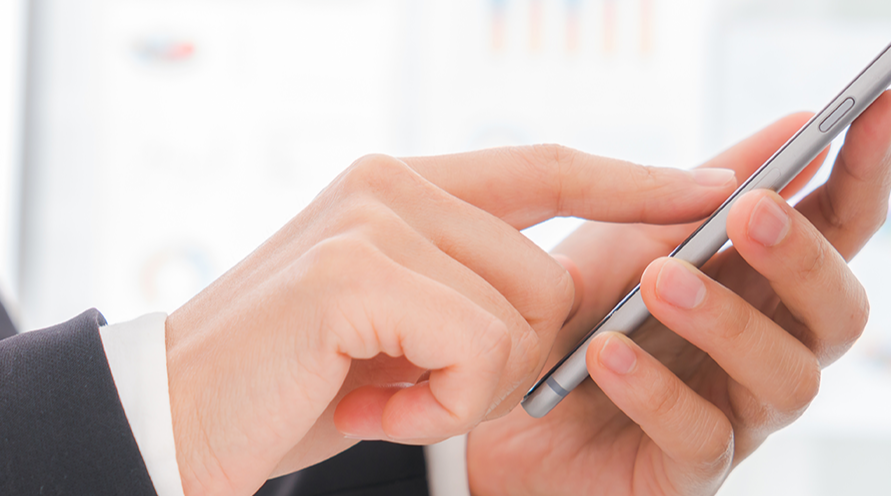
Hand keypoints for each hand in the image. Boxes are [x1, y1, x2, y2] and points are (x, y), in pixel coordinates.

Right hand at [161, 147, 744, 494]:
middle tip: (411, 390)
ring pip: (523, 316)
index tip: (718, 186)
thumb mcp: (396, 324)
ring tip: (379, 393)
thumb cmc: (288, 385)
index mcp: (400, 181)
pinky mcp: (357, 270)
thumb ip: (471, 283)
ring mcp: (372, 217)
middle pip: (549, 274)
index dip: (636, 180)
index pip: (549, 164)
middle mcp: (389, 181)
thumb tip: (578, 289)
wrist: (172, 426)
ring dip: (466, 390)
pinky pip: (479, 350)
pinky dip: (438, 407)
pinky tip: (368, 407)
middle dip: (508, 362)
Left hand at [466, 90, 890, 494]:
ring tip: (657, 282)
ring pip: (789, 380)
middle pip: (840, 313)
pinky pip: (701, 437)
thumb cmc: (570, 311)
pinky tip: (608, 353)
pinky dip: (655, 390)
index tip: (883, 104)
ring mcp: (737, 415)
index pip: (842, 226)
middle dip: (804, 258)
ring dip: (728, 322)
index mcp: (764, 282)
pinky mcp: (686, 472)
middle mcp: (769, 349)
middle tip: (749, 212)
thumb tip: (799, 123)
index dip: (868, 169)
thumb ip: (705, 187)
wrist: (486, 398)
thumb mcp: (626, 230)